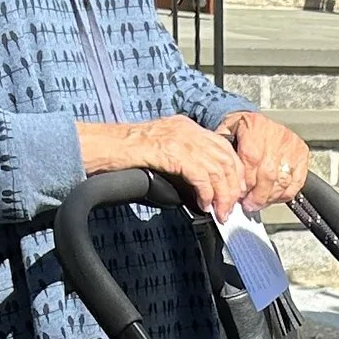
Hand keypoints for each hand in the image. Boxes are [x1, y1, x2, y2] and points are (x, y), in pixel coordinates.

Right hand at [80, 114, 248, 219]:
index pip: (223, 147)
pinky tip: (204, 204)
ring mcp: (179, 138)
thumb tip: (199, 189)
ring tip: (220, 212)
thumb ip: (183, 164)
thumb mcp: (161, 153)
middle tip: (230, 207)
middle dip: (233, 186)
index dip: (235, 172)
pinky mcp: (171, 151)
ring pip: (218, 167)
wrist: (103, 147)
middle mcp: (187, 129)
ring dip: (222, 194)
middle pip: (226, 157)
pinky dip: (207, 192)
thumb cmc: (125, 155)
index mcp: (186, 127)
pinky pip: (200, 174)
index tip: (235, 192)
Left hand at [226, 107, 310, 210]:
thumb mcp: (226, 132)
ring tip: (260, 202)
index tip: (239, 195)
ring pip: (283, 180)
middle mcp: (275, 134)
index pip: (251, 160)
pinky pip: (297, 181)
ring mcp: (290, 144)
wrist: (257, 119)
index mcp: (254, 127)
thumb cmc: (240, 129)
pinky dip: (286, 194)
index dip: (246, 182)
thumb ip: (224, 151)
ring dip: (270, 197)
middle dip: (258, 195)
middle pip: (268, 174)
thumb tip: (224, 178)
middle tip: (250, 205)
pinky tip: (274, 197)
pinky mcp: (301, 153)